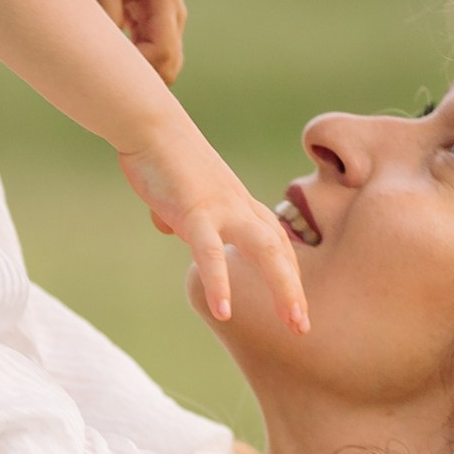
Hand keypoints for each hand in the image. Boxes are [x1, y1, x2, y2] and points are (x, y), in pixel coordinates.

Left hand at [58, 0, 186, 83]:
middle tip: (97, 84)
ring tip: (97, 75)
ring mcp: (162, 22)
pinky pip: (146, 60)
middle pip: (167, 69)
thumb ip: (106, 18)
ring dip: (133, 77)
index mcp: (164, 1)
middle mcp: (170, 15)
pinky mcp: (146, 26)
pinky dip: (127, 69)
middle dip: (139, 83)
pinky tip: (99, 65)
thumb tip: (107, 60)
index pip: (163, 55)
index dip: (138, 74)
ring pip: (158, 69)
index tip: (102, 75)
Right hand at [115, 109, 309, 332]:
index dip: (288, 276)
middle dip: (294, 291)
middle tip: (303, 327)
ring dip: (283, 287)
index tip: (295, 308)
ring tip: (292, 323)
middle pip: (279, 251)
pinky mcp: (194, 211)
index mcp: (239, 205)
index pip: (275, 244)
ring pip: (265, 251)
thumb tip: (168, 226)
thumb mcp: (179, 193)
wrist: (150, 125)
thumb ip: (181, 213)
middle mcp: (240, 208)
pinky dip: (220, 282)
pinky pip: (210, 253)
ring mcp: (222, 209)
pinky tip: (223, 312)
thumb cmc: (162, 158)